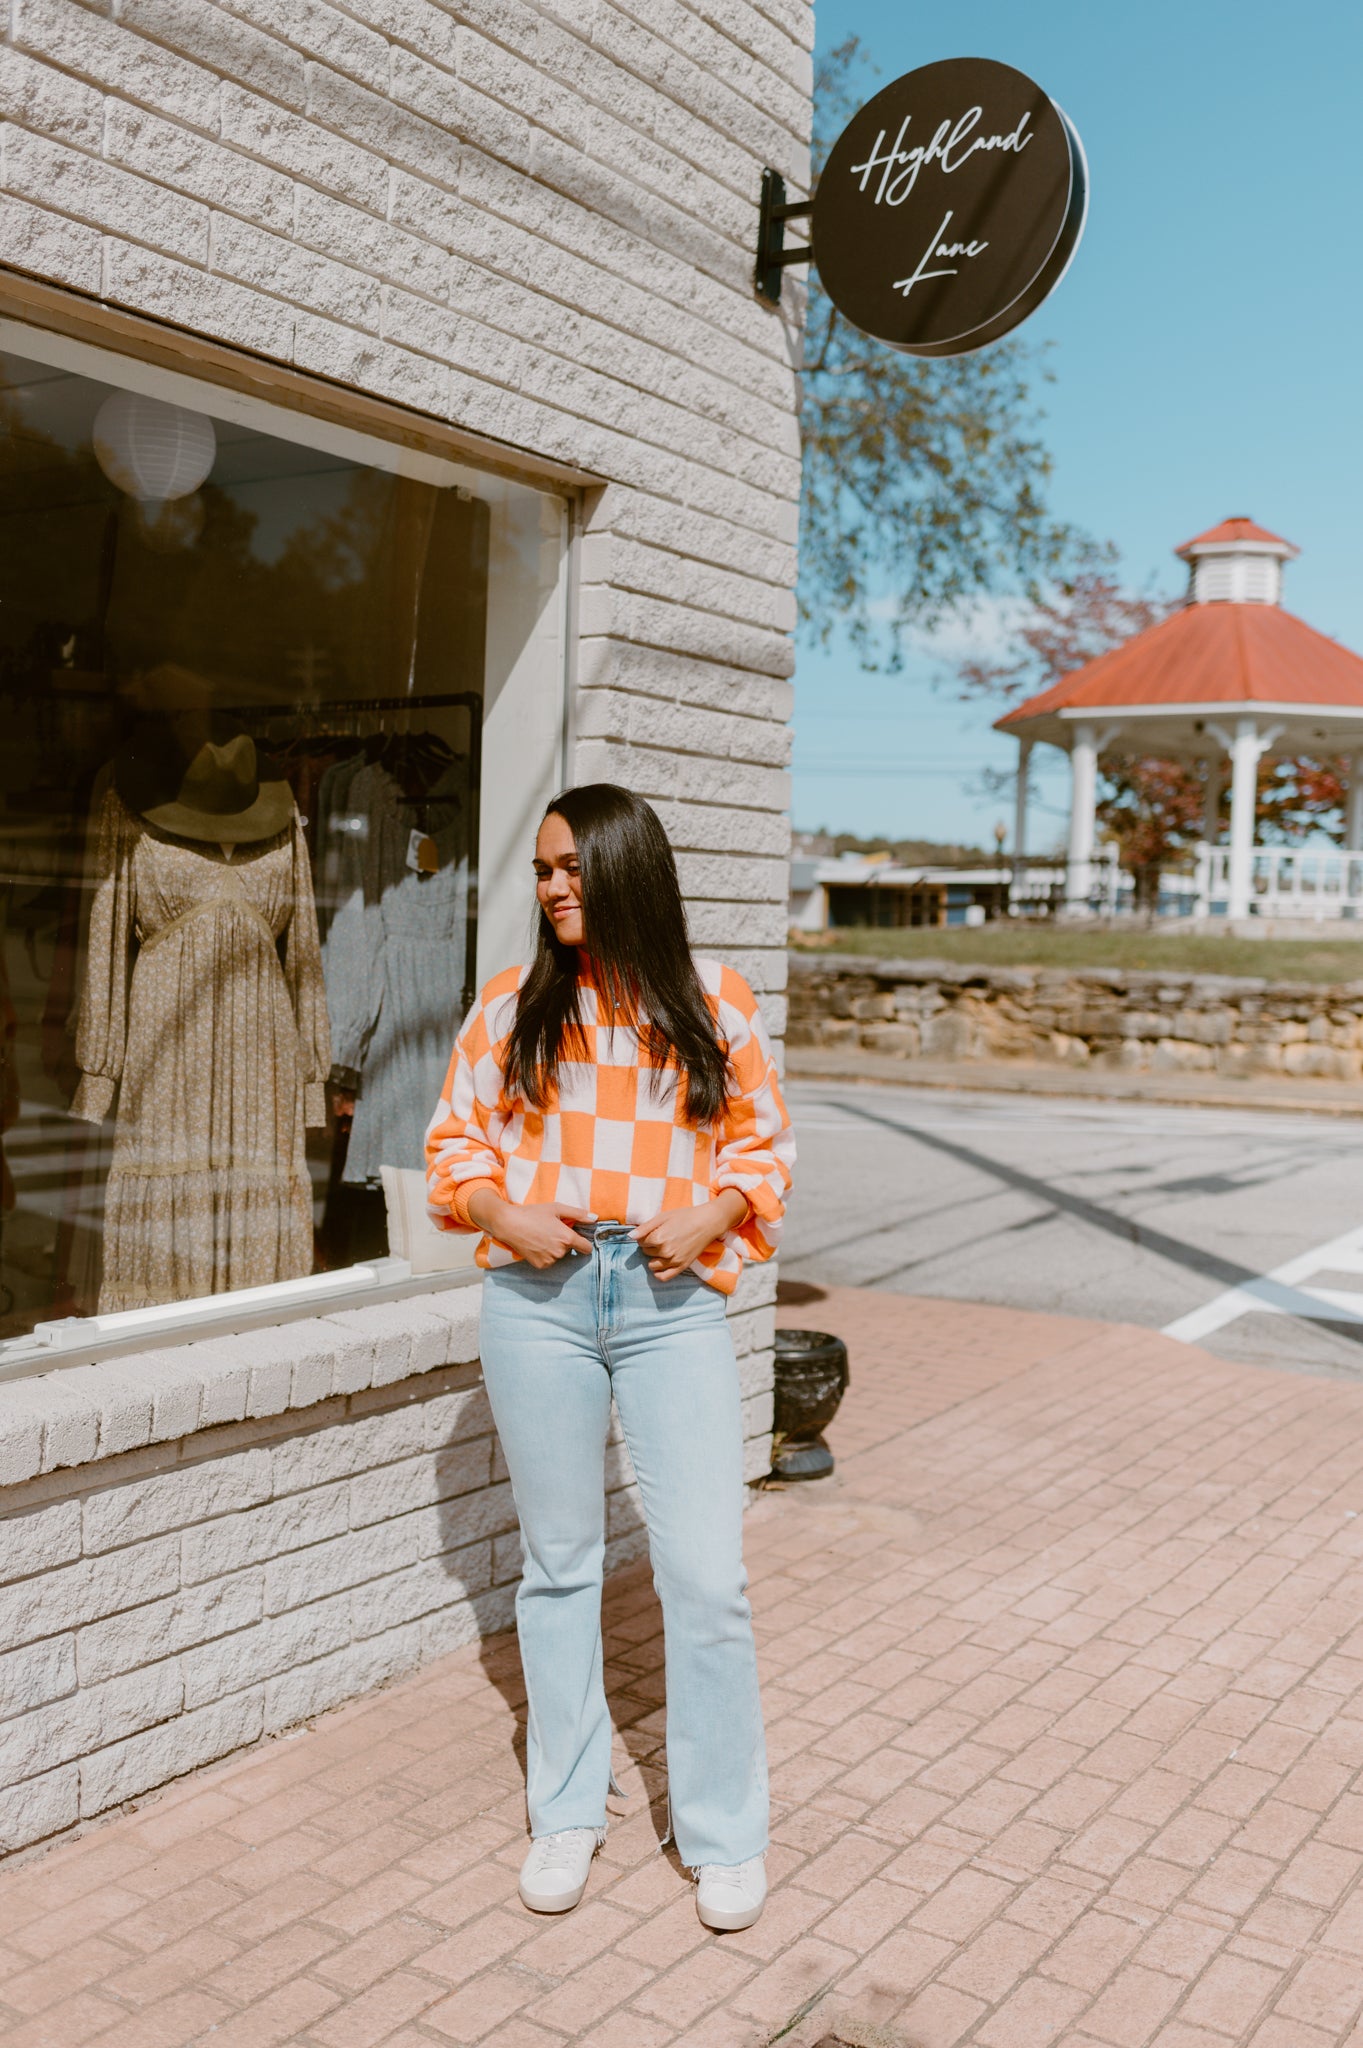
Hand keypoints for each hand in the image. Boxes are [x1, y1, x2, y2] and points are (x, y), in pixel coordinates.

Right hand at [466, 1189, 593, 1268]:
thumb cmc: (533, 1213)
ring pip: (559, 1256)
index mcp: (567, 1238)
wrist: (509, 1224)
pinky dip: (545, 1255)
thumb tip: (594, 1218)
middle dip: (564, 1242)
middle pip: (571, 1250)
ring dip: (555, 1249)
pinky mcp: (540, 1265)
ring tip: (542, 1236)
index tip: (579, 1239)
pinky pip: (549, 1261)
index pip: (587, 1248)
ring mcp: (550, 1260)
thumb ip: (577, 1214)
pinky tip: (536, 1244)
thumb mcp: (556, 1208)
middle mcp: (560, 1252)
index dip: (584, 1243)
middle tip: (551, 1230)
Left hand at [632, 1190, 748, 1280]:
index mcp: (658, 1237)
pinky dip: (658, 1274)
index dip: (645, 1236)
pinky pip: (664, 1277)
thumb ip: (645, 1227)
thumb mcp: (663, 1217)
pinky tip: (660, 1266)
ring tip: (663, 1248)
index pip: (641, 1242)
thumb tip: (630, 1236)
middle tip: (662, 1237)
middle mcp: (665, 1251)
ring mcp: (674, 1260)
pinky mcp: (682, 1266)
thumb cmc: (685, 1217)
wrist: (707, 1223)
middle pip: (646, 1252)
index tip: (653, 1231)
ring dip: (654, 1257)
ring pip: (652, 1265)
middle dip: (650, 1245)